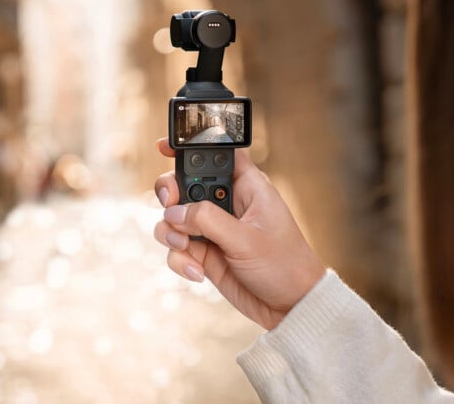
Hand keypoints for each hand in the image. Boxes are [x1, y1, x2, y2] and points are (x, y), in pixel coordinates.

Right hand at [153, 138, 325, 329]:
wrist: (290, 308)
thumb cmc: (284, 266)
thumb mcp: (246, 240)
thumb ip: (208, 220)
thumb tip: (173, 212)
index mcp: (247, 186)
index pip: (216, 153)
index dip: (189, 145)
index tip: (163, 147)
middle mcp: (227, 203)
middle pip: (184, 183)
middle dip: (170, 195)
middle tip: (169, 205)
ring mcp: (213, 229)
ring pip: (173, 218)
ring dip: (172, 233)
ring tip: (188, 250)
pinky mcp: (205, 253)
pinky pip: (177, 249)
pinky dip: (180, 260)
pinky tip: (199, 274)